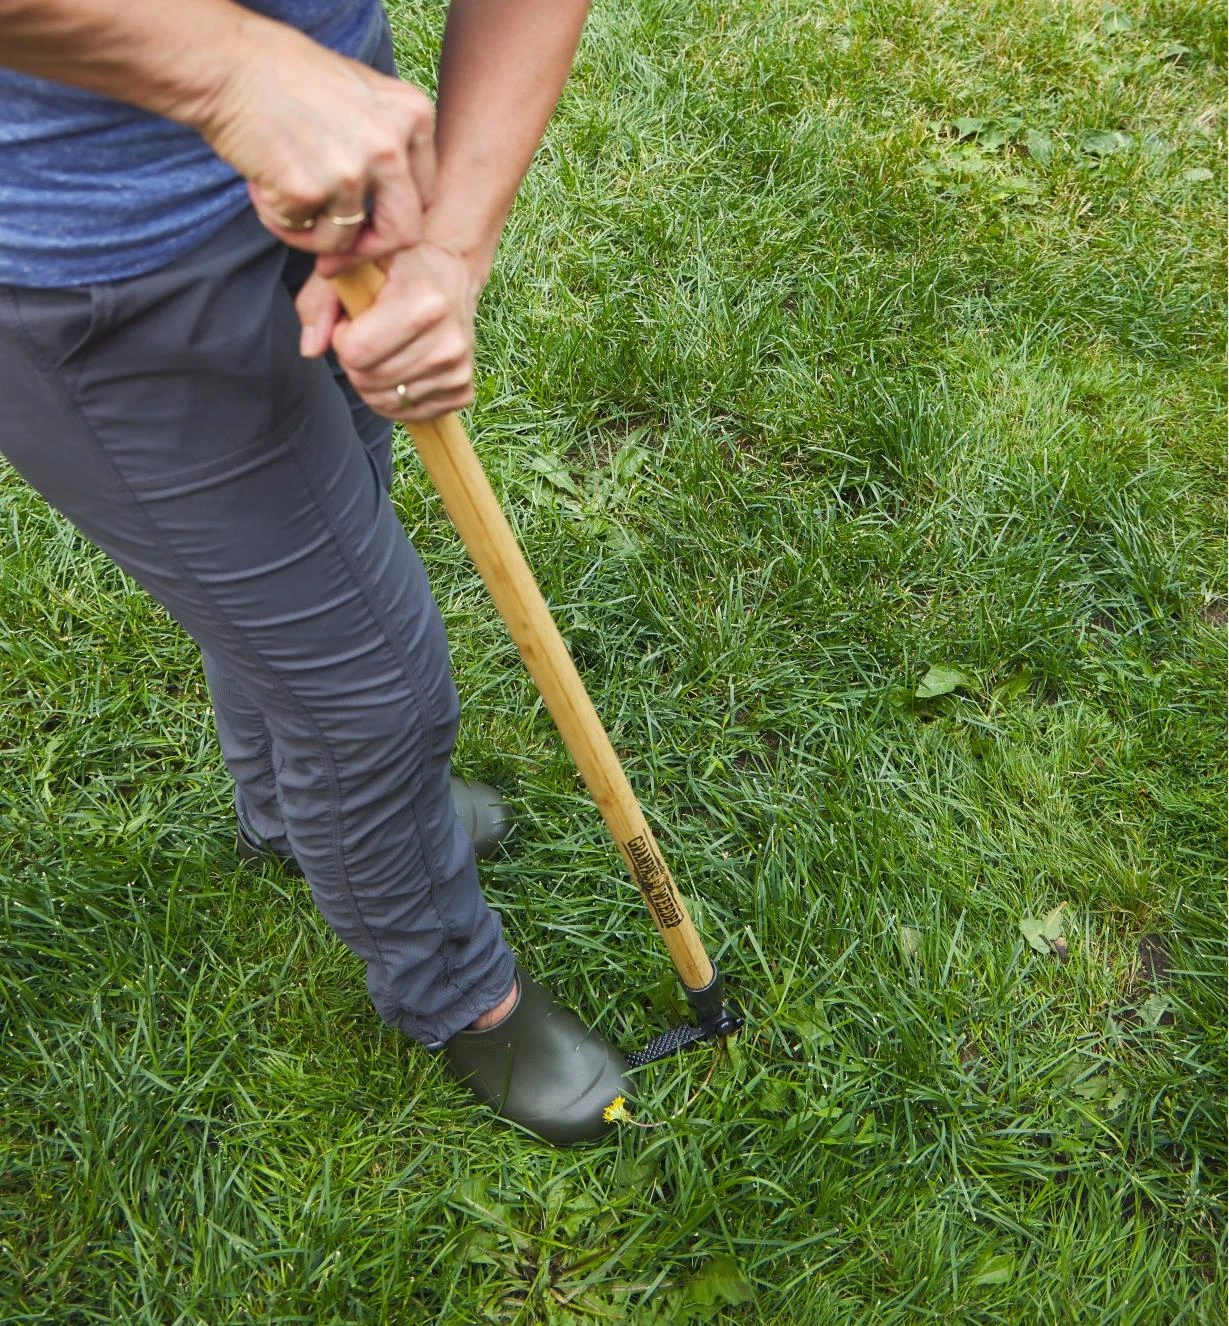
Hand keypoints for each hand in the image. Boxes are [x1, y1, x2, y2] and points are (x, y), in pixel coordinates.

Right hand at [190, 17, 435, 259]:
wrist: (225, 64)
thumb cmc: (286, 76)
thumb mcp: (362, 97)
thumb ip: (388, 145)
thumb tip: (388, 216)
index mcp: (412, 115)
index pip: (423, 196)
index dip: (393, 218)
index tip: (368, 227)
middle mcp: (390, 144)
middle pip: (404, 232)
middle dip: (369, 251)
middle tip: (337, 256)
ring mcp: (351, 169)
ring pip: (347, 240)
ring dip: (312, 235)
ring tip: (281, 200)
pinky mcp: (310, 190)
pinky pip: (303, 234)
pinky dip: (280, 222)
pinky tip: (261, 188)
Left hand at [296, 244, 480, 421]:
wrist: (450, 272)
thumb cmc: (395, 267)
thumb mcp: (352, 267)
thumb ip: (320, 301)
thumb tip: (311, 349)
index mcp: (424, 305)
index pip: (355, 352)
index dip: (341, 337)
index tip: (353, 320)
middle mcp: (448, 342)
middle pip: (367, 380)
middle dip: (355, 361)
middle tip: (369, 333)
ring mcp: (457, 370)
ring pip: (385, 401)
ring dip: (373, 380)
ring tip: (386, 347)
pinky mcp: (461, 391)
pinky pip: (408, 413)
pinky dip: (396, 396)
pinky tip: (403, 366)